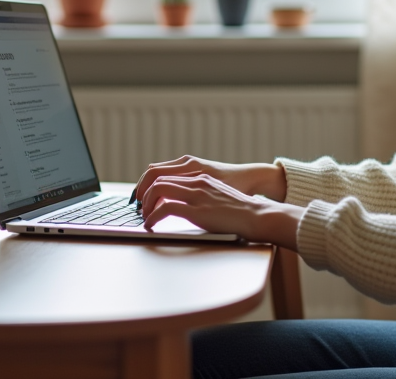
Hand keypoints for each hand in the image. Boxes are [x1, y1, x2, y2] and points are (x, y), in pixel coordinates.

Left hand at [133, 155, 286, 202]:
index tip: (142, 196)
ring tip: (144, 216)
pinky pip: (165, 208)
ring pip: (158, 189)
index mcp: (199, 174)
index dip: (148, 183)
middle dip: (141, 192)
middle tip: (138, 207)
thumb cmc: (240, 209)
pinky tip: (151, 225)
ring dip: (145, 204)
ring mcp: (196, 194)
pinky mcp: (197, 210)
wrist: (256, 215)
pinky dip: (153, 217)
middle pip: (156, 176)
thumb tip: (183, 203)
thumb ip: (200, 193)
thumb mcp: (216, 194)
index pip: (163, 171)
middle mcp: (196, 180)